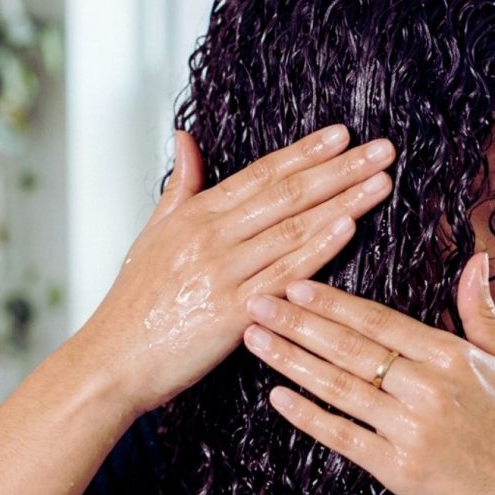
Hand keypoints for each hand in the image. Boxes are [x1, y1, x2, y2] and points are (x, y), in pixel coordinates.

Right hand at [76, 125, 395, 414]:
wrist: (113, 360)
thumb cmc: (135, 301)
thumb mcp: (153, 233)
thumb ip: (180, 185)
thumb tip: (186, 138)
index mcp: (197, 216)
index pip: (262, 174)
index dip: (305, 152)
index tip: (342, 135)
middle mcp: (212, 237)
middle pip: (287, 194)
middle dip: (339, 169)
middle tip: (382, 149)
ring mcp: (223, 273)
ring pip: (293, 229)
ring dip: (342, 202)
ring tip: (380, 181)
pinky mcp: (233, 313)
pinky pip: (283, 275)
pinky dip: (318, 250)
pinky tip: (349, 227)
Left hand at [242, 253, 494, 494]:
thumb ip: (481, 313)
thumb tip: (473, 262)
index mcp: (452, 358)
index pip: (379, 320)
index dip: (333, 302)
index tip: (295, 284)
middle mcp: (428, 389)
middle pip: (350, 348)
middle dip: (297, 322)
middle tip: (255, 302)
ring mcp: (411, 430)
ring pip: (339, 387)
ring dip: (291, 361)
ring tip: (255, 340)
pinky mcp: (400, 470)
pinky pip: (343, 436)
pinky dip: (308, 416)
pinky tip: (278, 396)